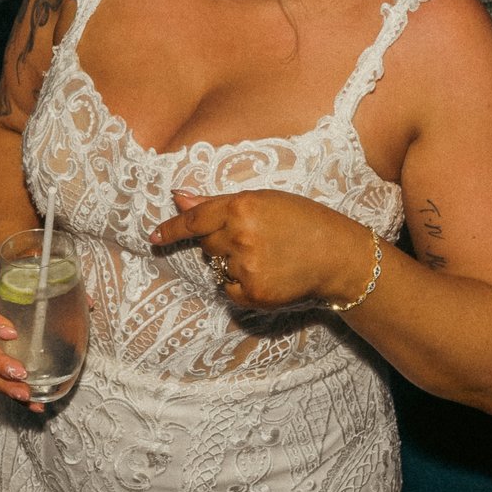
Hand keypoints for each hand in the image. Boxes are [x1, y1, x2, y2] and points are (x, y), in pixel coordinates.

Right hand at [0, 269, 44, 413]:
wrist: (6, 279)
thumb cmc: (17, 272)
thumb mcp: (31, 264)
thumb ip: (55, 275)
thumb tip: (89, 301)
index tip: (10, 333)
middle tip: (19, 372)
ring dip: (4, 385)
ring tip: (25, 394)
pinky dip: (14, 393)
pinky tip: (34, 404)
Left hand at [150, 189, 375, 310]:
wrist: (338, 256)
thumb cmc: (304, 221)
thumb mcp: (264, 200)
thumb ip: (217, 202)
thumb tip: (178, 197)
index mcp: (242, 206)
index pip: (194, 219)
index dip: (171, 229)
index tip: (153, 237)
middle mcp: (240, 235)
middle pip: (206, 243)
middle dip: (220, 241)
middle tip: (254, 237)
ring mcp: (245, 266)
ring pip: (218, 267)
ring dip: (232, 262)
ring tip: (267, 256)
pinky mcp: (253, 293)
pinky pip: (228, 289)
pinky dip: (241, 284)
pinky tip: (267, 274)